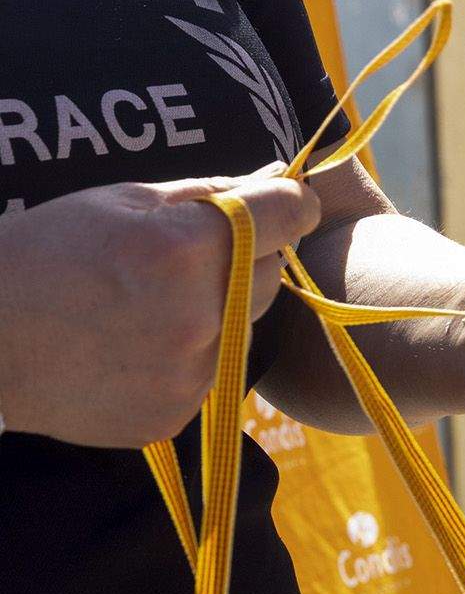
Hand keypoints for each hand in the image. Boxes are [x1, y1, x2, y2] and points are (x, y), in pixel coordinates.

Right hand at [0, 169, 320, 446]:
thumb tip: (279, 178)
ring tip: (143, 306)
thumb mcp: (120, 201)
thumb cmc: (44, 255)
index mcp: (186, 249)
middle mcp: (202, 317)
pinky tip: (132, 346)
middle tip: (178, 257)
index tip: (287, 201)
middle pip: (269, 276)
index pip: (283, 217)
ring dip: (216, 311)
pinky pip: (210, 374)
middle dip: (242, 259)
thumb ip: (209, 193)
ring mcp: (193, 375)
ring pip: (243, 329)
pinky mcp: (178, 415)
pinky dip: (188, 356)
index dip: (290, 204)